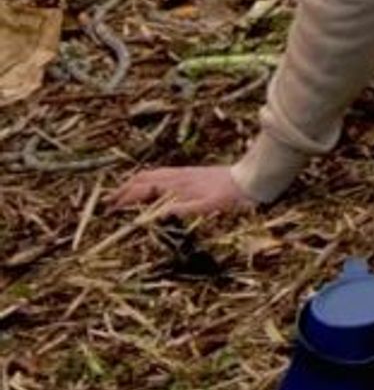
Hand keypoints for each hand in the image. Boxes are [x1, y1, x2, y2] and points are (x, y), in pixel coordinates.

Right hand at [113, 164, 252, 221]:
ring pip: (150, 175)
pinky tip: (149, 187)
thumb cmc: (230, 196)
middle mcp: (176, 176)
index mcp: (176, 185)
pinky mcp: (191, 173)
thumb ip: (181, 210)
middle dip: (122, 190)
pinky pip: (161, 174)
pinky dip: (147, 180)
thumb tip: (154, 216)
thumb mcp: (207, 207)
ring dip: (132, 184)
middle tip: (107, 203)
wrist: (252, 180)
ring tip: (121, 194)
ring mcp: (183, 173)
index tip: (109, 212)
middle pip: (141, 179)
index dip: (124, 201)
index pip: (141, 190)